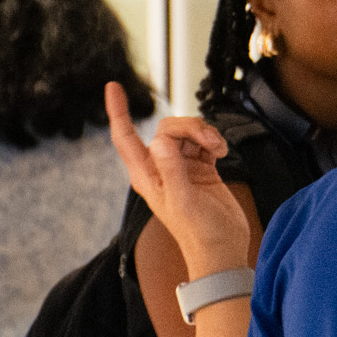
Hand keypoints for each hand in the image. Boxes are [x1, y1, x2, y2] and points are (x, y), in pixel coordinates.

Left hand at [108, 82, 247, 278]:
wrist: (223, 249)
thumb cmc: (199, 233)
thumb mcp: (183, 201)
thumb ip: (171, 170)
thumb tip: (160, 141)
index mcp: (147, 176)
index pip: (125, 138)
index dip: (118, 112)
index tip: (113, 87)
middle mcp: (161, 168)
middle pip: (166, 129)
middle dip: (188, 127)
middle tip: (208, 142)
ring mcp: (182, 167)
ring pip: (187, 132)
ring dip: (205, 134)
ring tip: (218, 150)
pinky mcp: (202, 168)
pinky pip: (204, 141)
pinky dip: (214, 141)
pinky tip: (222, 153)